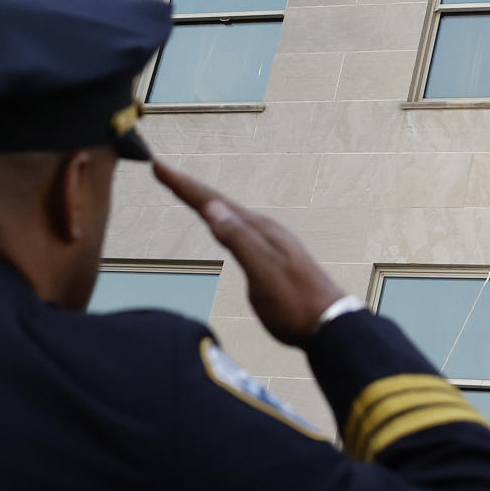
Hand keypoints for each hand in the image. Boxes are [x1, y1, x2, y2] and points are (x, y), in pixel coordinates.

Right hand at [153, 159, 346, 346]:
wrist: (331, 325)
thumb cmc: (296, 305)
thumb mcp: (263, 274)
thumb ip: (239, 241)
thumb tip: (213, 208)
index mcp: (259, 230)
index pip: (213, 201)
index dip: (184, 185)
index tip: (158, 165)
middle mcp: (264, 230)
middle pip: (220, 202)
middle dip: (189, 187)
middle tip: (163, 170)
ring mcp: (270, 243)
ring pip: (230, 214)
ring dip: (205, 201)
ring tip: (186, 191)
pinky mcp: (272, 257)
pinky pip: (239, 229)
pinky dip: (221, 220)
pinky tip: (223, 225)